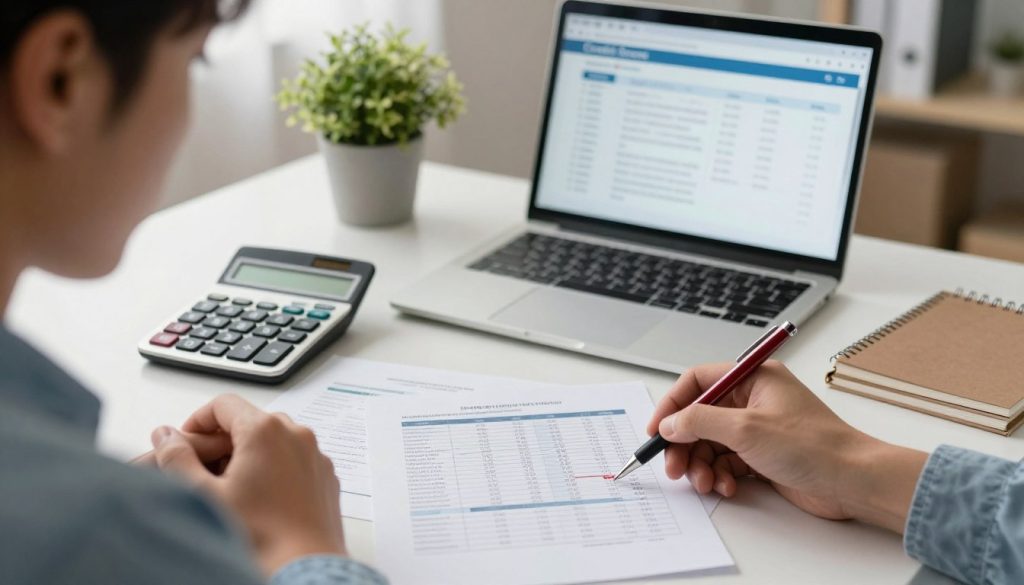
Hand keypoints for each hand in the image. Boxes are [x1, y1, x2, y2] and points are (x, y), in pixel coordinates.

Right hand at [148, 394, 344, 574]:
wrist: (305, 566)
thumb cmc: (261, 535)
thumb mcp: (205, 495)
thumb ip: (177, 459)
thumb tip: (165, 436)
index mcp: (266, 430)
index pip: (224, 404)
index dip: (198, 421)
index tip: (186, 443)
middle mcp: (297, 434)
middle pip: (250, 421)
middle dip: (224, 441)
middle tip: (205, 470)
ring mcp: (315, 454)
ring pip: (275, 440)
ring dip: (250, 454)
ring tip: (233, 489)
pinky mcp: (325, 475)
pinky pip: (295, 458)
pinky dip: (276, 468)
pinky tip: (262, 499)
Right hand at [647, 361, 926, 532]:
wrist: (853, 481)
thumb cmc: (814, 446)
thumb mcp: (745, 429)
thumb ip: (699, 422)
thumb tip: (670, 423)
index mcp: (752, 378)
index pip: (697, 382)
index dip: (673, 404)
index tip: (657, 430)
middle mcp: (753, 400)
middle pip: (700, 417)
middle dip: (684, 444)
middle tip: (674, 467)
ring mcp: (758, 429)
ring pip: (710, 444)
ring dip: (702, 465)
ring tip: (705, 483)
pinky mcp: (762, 455)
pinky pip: (726, 462)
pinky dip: (720, 475)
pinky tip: (727, 486)